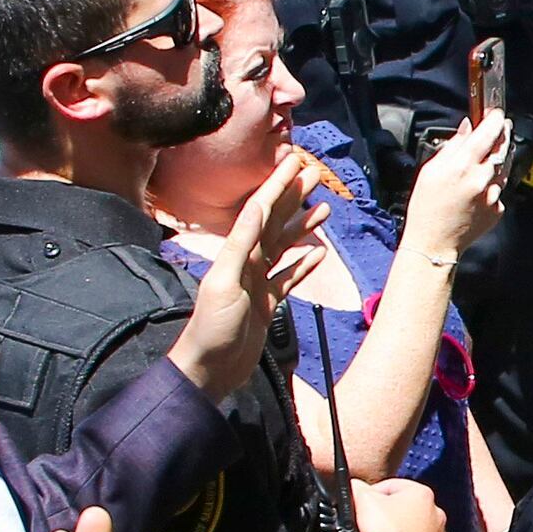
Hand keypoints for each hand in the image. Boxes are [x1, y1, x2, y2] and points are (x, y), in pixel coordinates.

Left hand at [169, 150, 325, 402]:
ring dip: (302, 226)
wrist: (208, 369)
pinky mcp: (267, 303)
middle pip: (275, 222)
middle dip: (294, 197)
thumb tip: (257, 205)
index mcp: (237, 252)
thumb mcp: (225, 281)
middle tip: (314, 175)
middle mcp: (247, 262)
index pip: (261, 210)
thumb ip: (241, 243)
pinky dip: (304, 264)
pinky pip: (289, 276)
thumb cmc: (211, 327)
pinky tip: (319, 253)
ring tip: (324, 209)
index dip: (278, 184)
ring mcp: (258, 282)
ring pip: (285, 246)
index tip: (294, 162)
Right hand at [405, 104, 514, 261]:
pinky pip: (500, 188)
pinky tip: (480, 187)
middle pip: (502, 147)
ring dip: (500, 157)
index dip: (494, 118)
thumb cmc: (427, 208)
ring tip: (487, 157)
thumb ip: (452, 146)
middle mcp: (482, 179)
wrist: (434, 242)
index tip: (496, 112)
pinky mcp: (498, 208)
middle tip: (500, 126)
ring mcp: (493, 195)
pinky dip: (493, 182)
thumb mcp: (430, 170)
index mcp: (463, 165)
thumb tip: (466, 128)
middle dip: (502, 133)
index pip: (488, 132)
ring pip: (504, 167)